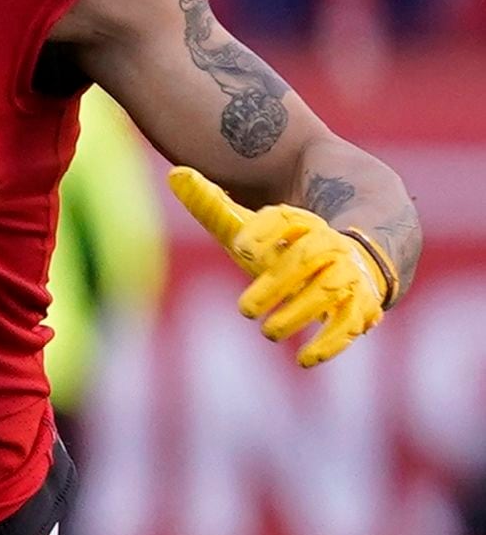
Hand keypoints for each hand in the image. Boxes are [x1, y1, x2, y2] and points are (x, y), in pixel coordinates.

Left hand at [168, 165, 391, 367]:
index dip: (263, 230)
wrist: (356, 255)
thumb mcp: (248, 225)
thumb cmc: (285, 245)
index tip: (240, 248)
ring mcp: (347, 274)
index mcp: (299, 222)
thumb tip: (174, 174)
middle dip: (276, 283)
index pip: (284, 219)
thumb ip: (211, 205)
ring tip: (269, 332)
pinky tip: (304, 360)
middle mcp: (327, 245)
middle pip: (306, 257)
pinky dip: (332, 341)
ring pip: (330, 289)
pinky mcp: (360, 305)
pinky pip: (351, 321)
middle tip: (245, 311)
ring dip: (300, 311)